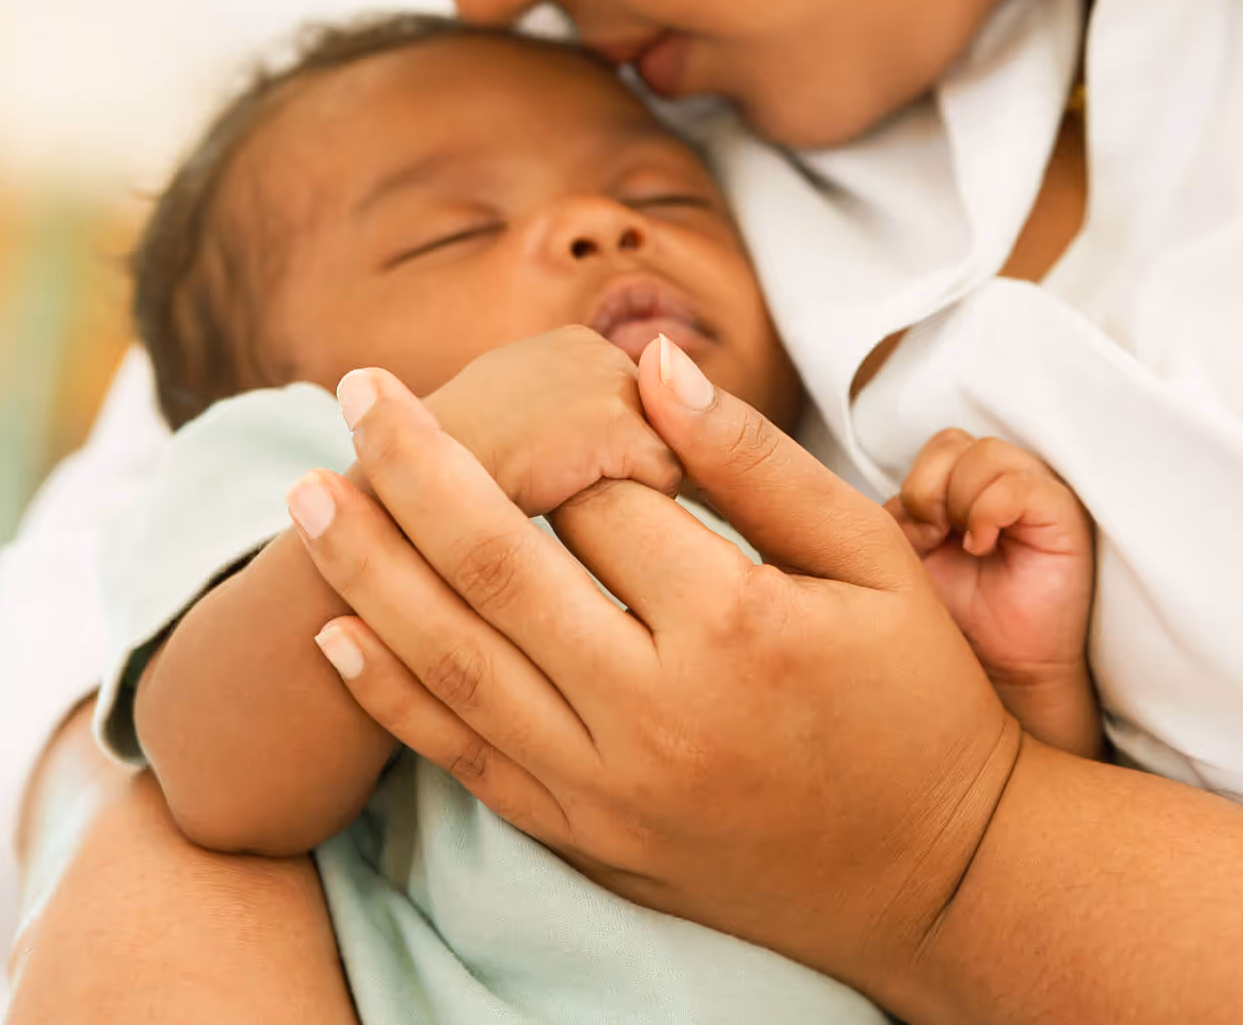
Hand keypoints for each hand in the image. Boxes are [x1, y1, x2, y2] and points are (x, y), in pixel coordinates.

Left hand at [283, 337, 1021, 1012]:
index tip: (530, 382)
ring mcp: (609, 786)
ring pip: (456, 662)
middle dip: (413, 469)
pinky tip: (335, 631)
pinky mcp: (586, 838)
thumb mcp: (876, 562)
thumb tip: (652, 363)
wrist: (935, 879)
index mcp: (737, 626)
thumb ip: (758, 462)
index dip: (563, 432)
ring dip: (369, 571)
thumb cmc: (914, 702)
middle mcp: (656, 710)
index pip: (602, 500)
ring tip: (308, 494)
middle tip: (355, 390)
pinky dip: (391, 698)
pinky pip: (464, 761)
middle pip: (497, 567)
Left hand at [884, 430, 1101, 755]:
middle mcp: (1002, 485)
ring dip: (960, 500)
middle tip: (933, 538)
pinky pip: (1020, 485)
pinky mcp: (1062, 517)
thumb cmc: (952, 622)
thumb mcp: (903, 561)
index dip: (914, 486)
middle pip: (954, 442)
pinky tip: (982, 547)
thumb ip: (892, 520)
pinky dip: (990, 511)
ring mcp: (1036, 497)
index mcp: (965, 490)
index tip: (914, 537)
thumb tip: (866, 496)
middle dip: (930, 489)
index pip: (935, 448)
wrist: (995, 675)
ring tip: (963, 546)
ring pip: (986, 454)